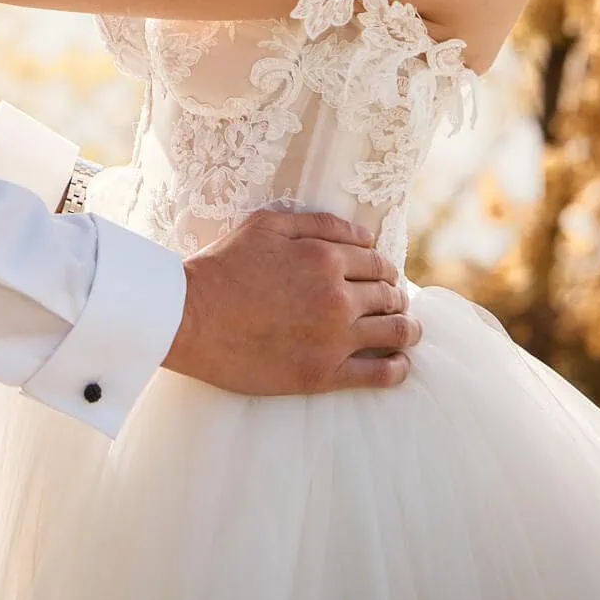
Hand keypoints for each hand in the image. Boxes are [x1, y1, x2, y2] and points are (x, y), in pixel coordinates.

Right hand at [165, 209, 419, 396]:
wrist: (190, 317)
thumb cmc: (223, 266)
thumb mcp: (266, 224)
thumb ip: (318, 224)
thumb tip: (362, 235)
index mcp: (325, 258)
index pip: (377, 263)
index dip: (385, 270)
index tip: (385, 278)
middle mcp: (338, 297)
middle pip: (390, 297)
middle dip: (397, 298)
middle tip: (396, 305)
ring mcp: (334, 339)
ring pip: (394, 333)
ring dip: (408, 330)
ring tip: (408, 333)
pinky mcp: (323, 375)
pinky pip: (380, 375)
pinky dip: (398, 369)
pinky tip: (400, 365)